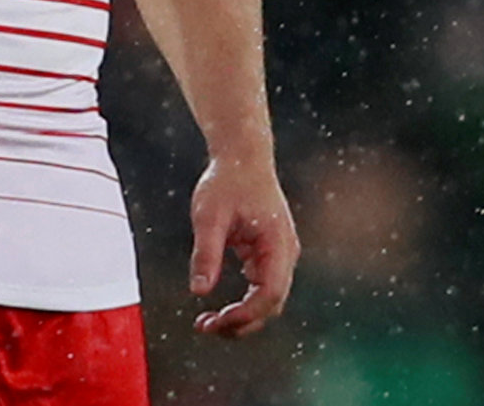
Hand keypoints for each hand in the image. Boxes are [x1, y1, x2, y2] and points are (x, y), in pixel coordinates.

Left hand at [189, 155, 297, 337]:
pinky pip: (261, 287)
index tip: (218, 321)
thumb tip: (199, 290)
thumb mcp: (209, 216)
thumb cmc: (228, 180)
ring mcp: (279, 254)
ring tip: (210, 323)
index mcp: (277, 243)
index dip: (246, 314)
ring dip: (243, 316)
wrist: (242, 156)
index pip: (270, 293)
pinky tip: (219, 307)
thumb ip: (206, 253)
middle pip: (272, 303)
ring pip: (268, 299)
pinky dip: (243, 302)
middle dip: (242, 322)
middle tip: (207, 327)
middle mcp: (284, 252)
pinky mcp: (268, 253)